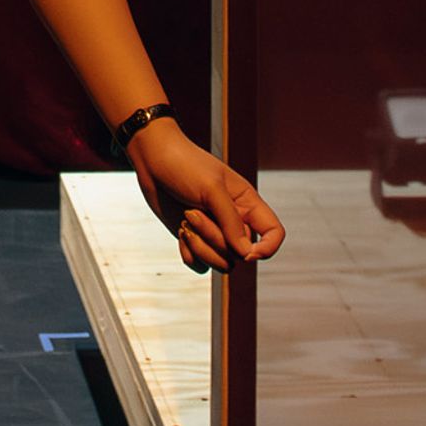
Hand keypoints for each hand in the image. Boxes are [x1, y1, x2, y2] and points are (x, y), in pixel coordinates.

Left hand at [129, 121, 284, 273]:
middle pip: (240, 253)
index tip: (248, 252)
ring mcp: (214, 232)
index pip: (274, 233)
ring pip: (222, 263)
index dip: (268, 248)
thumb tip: (245, 254)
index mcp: (247, 203)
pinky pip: (200, 265)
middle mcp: (234, 221)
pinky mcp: (195, 240)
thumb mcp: (211, 188)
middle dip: (215, 239)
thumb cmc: (184, 165)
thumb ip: (230, 222)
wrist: (152, 160)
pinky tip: (180, 230)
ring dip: (201, 247)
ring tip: (184, 221)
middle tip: (192, 213)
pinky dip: (189, 253)